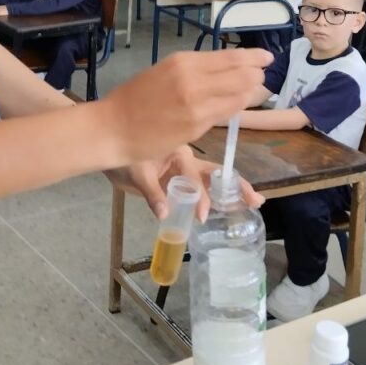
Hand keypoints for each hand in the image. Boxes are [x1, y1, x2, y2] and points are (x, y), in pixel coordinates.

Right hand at [100, 49, 272, 167]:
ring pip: (238, 95)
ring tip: (254, 89)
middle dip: (255, 74)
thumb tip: (223, 71)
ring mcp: (197, 105)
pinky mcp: (197, 127)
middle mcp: (193, 80)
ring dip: (250, 92)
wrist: (113, 127)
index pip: (229, 57)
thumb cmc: (133, 99)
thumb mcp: (163, 73)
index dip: (253, 57)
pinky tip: (238, 105)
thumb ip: (193, 72)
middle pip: (240, 75)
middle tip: (261, 74)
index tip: (266, 57)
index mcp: (182, 62)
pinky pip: (226, 114)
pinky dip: (236, 107)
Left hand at [106, 147, 263, 222]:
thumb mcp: (136, 172)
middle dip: (234, 186)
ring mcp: (183, 169)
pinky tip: (229, 206)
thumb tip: (164, 213)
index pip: (193, 174)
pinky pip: (198, 188)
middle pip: (214, 173)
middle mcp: (185, 158)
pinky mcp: (178, 180)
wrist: (110, 149)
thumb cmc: (122, 155)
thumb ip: (152, 192)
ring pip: (210, 180)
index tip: (202, 215)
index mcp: (177, 150)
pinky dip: (212, 197)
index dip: (199, 196)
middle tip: (256, 199)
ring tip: (254, 200)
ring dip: (229, 191)